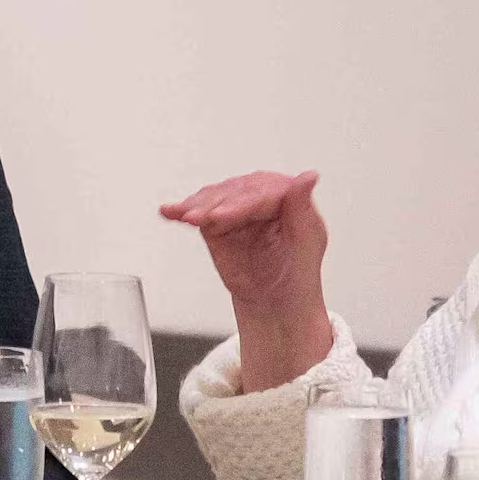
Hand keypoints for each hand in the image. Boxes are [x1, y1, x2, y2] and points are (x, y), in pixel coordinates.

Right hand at [158, 169, 334, 390]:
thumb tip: (308, 176)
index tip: (226, 215)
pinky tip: (170, 211)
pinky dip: (182, 211)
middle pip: (235, 192)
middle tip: (200, 218)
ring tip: (184, 216)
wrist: (275, 303)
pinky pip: (199, 212)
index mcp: (288, 197)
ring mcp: (237, 208)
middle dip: (216, 204)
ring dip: (196, 206)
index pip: (264, 191)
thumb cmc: (297, 274)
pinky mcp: (217, 223)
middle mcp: (261, 196)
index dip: (243, 202)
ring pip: (214, 198)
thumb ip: (302, 207)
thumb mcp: (307, 243)